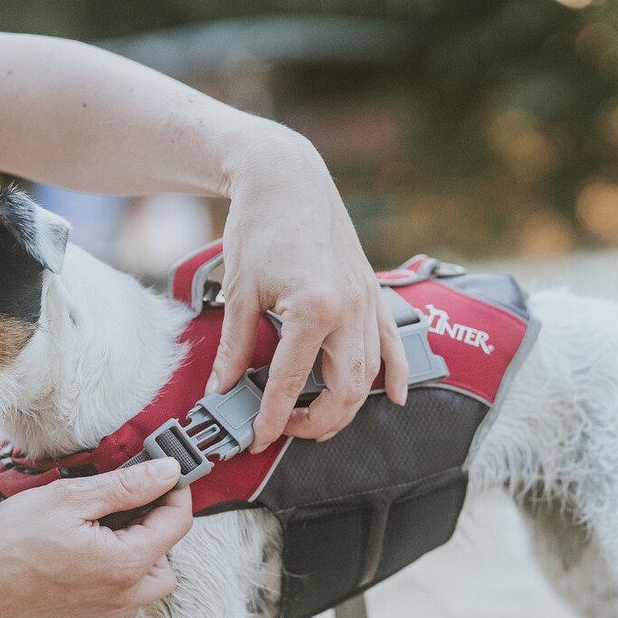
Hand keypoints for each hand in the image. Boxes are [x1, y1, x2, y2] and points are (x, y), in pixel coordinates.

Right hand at [0, 459, 192, 617]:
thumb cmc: (14, 539)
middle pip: (170, 554)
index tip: (160, 470)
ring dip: (143, 546)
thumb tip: (170, 471)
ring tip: (108, 519)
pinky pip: (127, 587)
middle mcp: (126, 594)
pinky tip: (92, 539)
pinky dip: (122, 562)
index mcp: (127, 565)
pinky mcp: (93, 611)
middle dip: (158, 522)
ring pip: (152, 575)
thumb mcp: (72, 498)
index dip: (175, 491)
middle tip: (128, 497)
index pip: (177, 523)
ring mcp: (109, 608)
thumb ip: (128, 486)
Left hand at [212, 128, 409, 451]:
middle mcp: (349, 310)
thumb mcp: (240, 292)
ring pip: (370, 375)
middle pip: (346, 391)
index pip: (291, 383)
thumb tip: (221, 389)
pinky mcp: (374, 295)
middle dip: (317, 422)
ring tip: (316, 419)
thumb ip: (234, 347)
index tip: (256, 439)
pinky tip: (396, 398)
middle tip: (285, 429)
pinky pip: (394, 344)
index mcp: (313, 310)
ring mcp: (368, 303)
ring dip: (347, 405)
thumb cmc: (260, 227)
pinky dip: (396, 374)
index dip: (271, 418)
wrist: (288, 178)